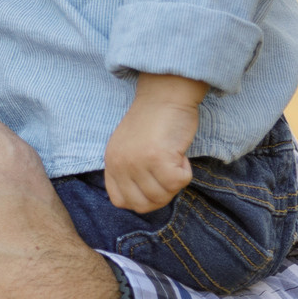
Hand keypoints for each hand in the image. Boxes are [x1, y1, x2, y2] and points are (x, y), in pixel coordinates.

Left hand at [102, 75, 205, 213]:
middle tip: (169, 171)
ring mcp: (137, 162)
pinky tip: (180, 154)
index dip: (142, 198)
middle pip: (144, 205)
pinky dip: (186, 172)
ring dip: (175, 181)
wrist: (166, 94)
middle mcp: (120, 164)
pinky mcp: (157, 158)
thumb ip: (130, 172)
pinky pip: (178, 183)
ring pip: (163, 195)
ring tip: (173, 157)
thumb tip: (146, 200)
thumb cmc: (154, 121)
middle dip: (163, 193)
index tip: (154, 183)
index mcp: (111, 162)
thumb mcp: (130, 148)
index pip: (120, 201)